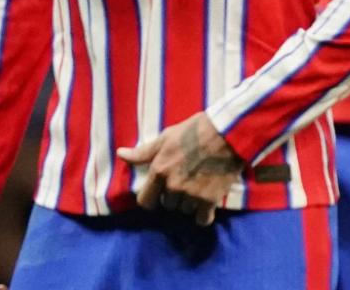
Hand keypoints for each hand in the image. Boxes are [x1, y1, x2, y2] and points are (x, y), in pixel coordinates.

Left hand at [118, 112, 242, 225]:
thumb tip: (120, 154)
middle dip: (175, 196)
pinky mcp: (210, 200)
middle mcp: (173, 186)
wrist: (229, 132)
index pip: (145, 201)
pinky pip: (202, 219)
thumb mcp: (167, 137)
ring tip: (200, 187)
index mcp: (159, 171)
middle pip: (168, 205)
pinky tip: (208, 205)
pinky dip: (204, 215)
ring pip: (185, 210)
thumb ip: (144, 152)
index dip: (152, 198)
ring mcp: (191, 194)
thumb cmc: (196, 130)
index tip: (160, 193)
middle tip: (187, 182)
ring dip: (190, 203)